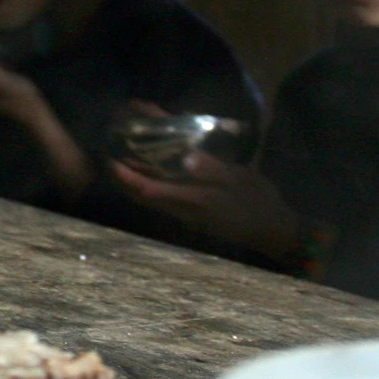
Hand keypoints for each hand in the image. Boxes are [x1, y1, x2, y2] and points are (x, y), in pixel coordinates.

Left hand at [110, 152, 304, 259]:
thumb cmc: (258, 201)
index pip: (149, 190)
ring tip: (119, 154)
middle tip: (108, 149)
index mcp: (193, 200)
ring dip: (130, 179)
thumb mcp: (240, 180)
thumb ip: (213, 169)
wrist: (271, 229)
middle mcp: (181, 209)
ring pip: (147, 197)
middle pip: (139, 195)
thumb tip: (186, 157)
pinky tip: (147, 165)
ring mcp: (183, 212)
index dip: (126, 175)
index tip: (110, 158)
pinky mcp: (189, 212)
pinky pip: (160, 196)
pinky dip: (148, 181)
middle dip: (120, 175)